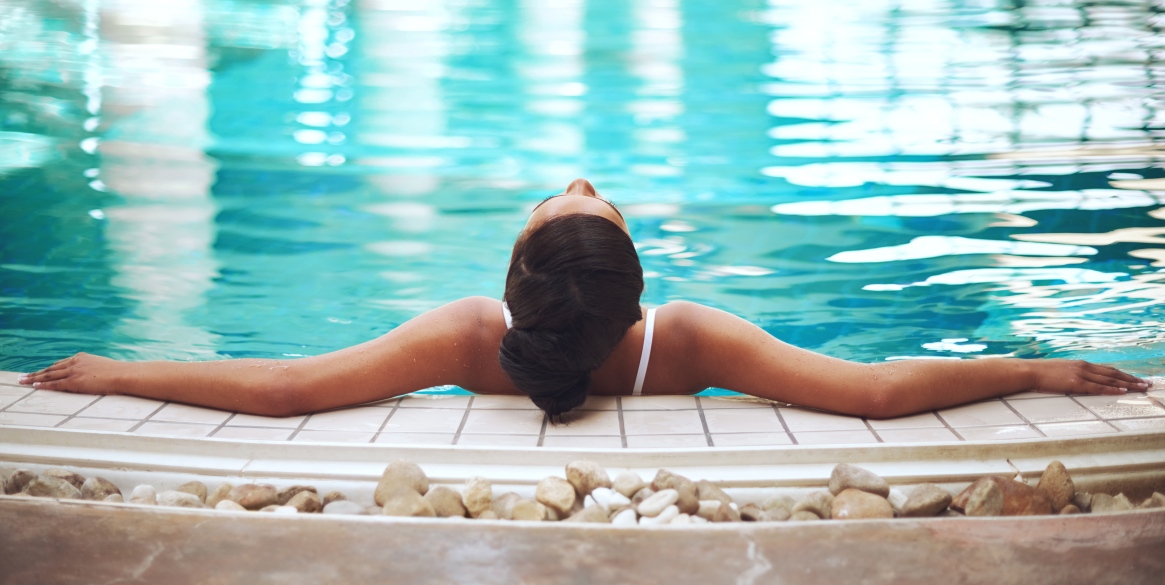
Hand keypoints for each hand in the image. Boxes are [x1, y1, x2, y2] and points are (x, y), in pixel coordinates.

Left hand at [19, 353, 121, 394]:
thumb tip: (95, 376)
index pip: (61, 364)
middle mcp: (75, 362)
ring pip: (49, 375)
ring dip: (34, 378)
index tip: (40, 372)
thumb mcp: (104, 367)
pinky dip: (43, 385)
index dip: (49, 369)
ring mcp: (74, 371)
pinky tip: (34, 386)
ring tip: (22, 381)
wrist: (123, 374)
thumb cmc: (119, 373)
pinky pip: (55, 384)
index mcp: (82, 357)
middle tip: (23, 376)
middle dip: (36, 373)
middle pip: (51, 368)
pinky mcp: (74, 382)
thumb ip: (94, 370)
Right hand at [1029, 359, 1148, 395]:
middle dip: (1132, 378)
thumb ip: (1072, 374)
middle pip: (1114, 373)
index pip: (1108, 370)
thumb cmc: (1041, 373)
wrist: (1029, 371)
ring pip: (1110, 379)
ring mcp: (1081, 374)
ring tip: (1142, 387)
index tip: (1135, 378)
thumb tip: (1078, 380)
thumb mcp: (1060, 371)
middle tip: (1147, 383)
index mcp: (1081, 364)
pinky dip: (1113, 389)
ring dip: (1128, 383)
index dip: (1123, 374)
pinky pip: (1098, 387)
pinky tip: (1124, 391)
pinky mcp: (1076, 383)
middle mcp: (1084, 367)